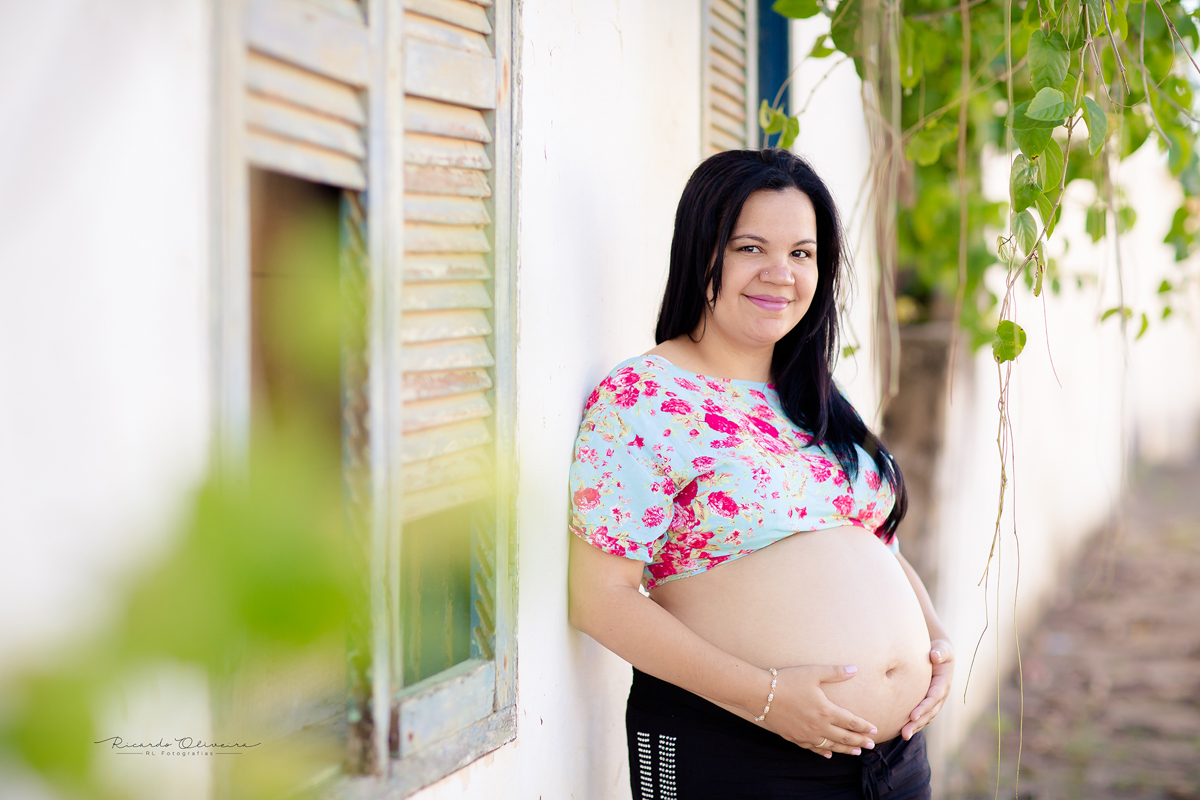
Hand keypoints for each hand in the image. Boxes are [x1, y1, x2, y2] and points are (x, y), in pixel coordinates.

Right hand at [759, 665, 878, 758]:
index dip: (864, 727)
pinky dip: (823, 751)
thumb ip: (835, 672)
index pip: (851, 722)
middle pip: (844, 737)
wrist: (761, 694)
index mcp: (826, 711)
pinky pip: (812, 748)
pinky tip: (828, 753)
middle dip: (860, 741)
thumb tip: (854, 669)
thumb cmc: (788, 680)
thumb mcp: (813, 673)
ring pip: (831, 745)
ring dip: (845, 749)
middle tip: (871, 745)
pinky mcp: (794, 738)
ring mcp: (806, 734)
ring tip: (856, 751)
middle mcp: (818, 726)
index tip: (875, 730)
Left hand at [901, 638, 954, 740]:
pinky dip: (913, 722)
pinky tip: (900, 728)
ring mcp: (934, 700)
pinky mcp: (926, 700)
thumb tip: (935, 656)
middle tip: (905, 733)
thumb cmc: (938, 649)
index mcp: (943, 683)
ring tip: (903, 735)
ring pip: (925, 716)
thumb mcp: (942, 648)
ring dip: (915, 726)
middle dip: (918, 723)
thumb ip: (940, 652)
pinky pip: (921, 713)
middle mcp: (940, 694)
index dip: (924, 707)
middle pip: (929, 712)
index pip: (933, 698)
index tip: (912, 716)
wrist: (938, 652)